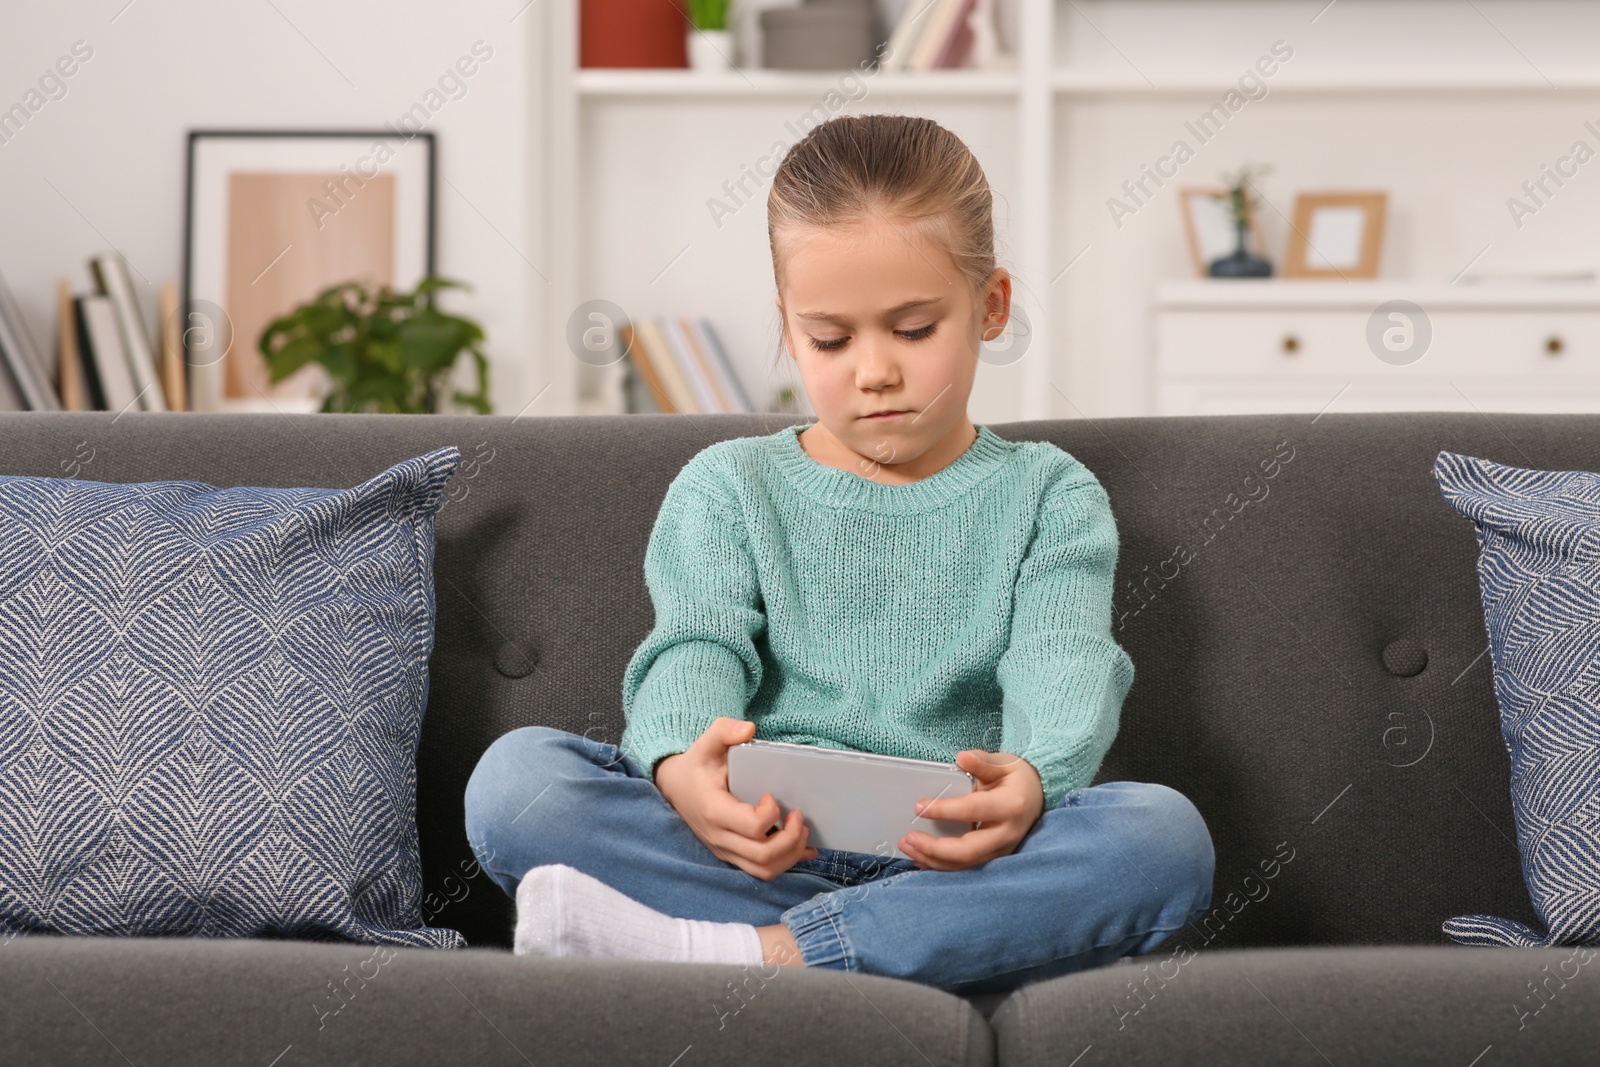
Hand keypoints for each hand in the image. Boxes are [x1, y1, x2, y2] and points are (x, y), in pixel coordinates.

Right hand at [653, 717, 818, 880]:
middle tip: (799, 816)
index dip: (772, 814)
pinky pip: (761, 871)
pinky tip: (802, 848)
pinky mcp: (731, 856)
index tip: (772, 795)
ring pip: (764, 870)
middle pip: (764, 855)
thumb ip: (725, 730)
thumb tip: (749, 728)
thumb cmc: (696, 765)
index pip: (753, 827)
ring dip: (791, 855)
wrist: (674, 787)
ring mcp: (725, 850)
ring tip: (802, 831)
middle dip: (791, 838)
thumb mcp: (707, 743)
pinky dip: (785, 862)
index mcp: (715, 811)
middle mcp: (720, 837)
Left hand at [897, 751, 1044, 871]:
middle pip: (968, 850)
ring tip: (908, 848)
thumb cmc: (1017, 779)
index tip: (919, 807)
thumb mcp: (1003, 763)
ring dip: (933, 860)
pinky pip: (965, 868)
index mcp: (1010, 805)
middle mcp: (1007, 833)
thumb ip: (982, 761)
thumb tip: (962, 758)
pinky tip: (921, 859)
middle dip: (934, 848)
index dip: (944, 810)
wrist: (1036, 798)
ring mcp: (1001, 850)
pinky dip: (941, 866)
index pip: (973, 810)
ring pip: (965, 864)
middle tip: (909, 838)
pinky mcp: (993, 858)